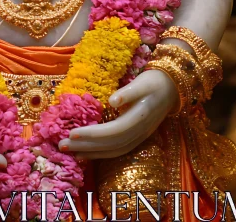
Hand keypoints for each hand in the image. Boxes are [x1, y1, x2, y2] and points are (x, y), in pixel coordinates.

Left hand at [59, 70, 177, 158]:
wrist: (174, 87)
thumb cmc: (155, 81)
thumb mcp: (142, 82)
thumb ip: (128, 92)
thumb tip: (112, 101)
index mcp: (139, 118)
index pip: (111, 132)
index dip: (92, 135)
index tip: (71, 132)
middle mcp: (139, 132)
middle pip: (109, 145)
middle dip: (85, 147)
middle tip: (61, 145)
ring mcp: (139, 137)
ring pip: (113, 151)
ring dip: (90, 153)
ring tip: (70, 151)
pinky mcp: (137, 138)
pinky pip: (117, 150)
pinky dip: (101, 153)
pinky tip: (87, 152)